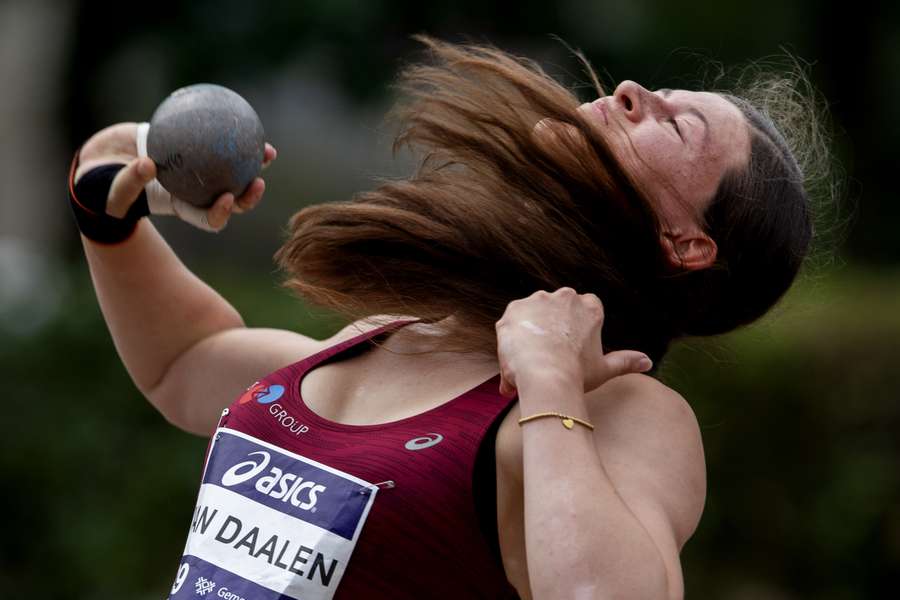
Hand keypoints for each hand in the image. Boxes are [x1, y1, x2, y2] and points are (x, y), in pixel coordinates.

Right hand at [75, 122, 276, 230]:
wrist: (100, 162)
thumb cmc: (101, 184)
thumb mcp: (111, 189)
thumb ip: (129, 182)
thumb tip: (149, 167)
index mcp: (180, 206)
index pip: (207, 217)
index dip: (221, 213)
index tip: (228, 198)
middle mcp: (194, 192)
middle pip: (229, 199)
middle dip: (248, 194)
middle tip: (259, 180)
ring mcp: (196, 172)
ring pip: (231, 171)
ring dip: (252, 164)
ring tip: (267, 151)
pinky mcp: (194, 150)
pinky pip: (216, 142)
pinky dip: (228, 133)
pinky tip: (240, 117)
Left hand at [495, 287, 652, 397]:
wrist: (546, 377)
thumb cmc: (578, 374)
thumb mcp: (605, 368)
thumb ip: (626, 361)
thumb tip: (648, 362)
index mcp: (590, 306)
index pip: (583, 307)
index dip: (573, 327)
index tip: (569, 344)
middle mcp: (565, 296)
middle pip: (556, 308)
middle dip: (551, 326)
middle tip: (548, 354)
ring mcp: (539, 299)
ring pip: (533, 314)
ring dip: (531, 330)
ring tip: (531, 358)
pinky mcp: (515, 307)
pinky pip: (512, 320)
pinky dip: (512, 336)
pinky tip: (517, 355)